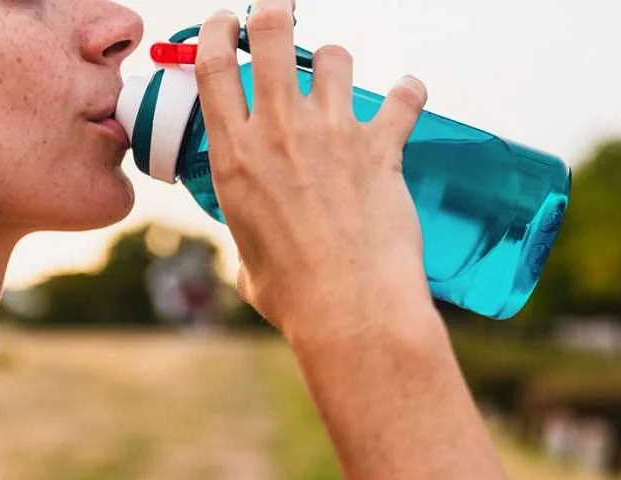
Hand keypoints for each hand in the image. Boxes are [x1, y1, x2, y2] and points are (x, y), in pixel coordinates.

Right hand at [196, 0, 434, 342]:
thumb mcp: (248, 262)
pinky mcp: (380, 147)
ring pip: (334, 56)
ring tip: (337, 79)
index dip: (215, 32)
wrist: (349, 309)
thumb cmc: (295, 296)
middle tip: (278, 13)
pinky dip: (408, 94)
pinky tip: (408, 98)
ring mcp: (331, 134)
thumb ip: (249, 239)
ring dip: (335, 61)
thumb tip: (256, 253)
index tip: (223, 22)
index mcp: (234, 157)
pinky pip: (403, 97)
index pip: (212, 68)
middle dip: (273, 12)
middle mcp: (278, 133)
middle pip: (271, 34)